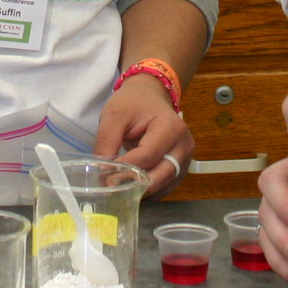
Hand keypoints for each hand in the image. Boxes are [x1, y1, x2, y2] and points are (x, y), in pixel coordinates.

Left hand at [92, 74, 193, 196]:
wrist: (150, 95)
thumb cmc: (133, 102)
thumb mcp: (114, 114)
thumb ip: (107, 141)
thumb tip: (101, 171)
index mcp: (171, 128)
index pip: (147, 156)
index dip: (125, 170)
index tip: (105, 178)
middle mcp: (184, 145)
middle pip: (160, 175)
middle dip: (135, 186)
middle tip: (111, 190)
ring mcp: (185, 158)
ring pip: (164, 185)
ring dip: (142, 191)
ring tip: (119, 191)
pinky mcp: (181, 167)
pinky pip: (166, 185)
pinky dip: (149, 190)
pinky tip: (132, 188)